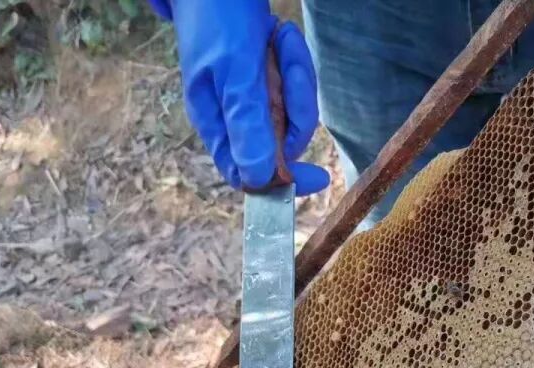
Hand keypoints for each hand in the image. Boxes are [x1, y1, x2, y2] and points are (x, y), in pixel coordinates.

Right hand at [148, 0, 328, 193]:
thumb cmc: (215, 20)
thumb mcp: (234, 74)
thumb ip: (246, 123)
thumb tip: (258, 177)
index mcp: (218, 123)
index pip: (250, 174)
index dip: (284, 180)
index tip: (318, 177)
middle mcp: (235, 115)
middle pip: (283, 139)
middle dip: (295, 104)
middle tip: (287, 66)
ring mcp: (251, 95)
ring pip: (293, 108)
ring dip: (295, 73)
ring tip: (278, 37)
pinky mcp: (265, 75)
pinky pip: (293, 81)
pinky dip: (292, 57)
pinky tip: (279, 33)